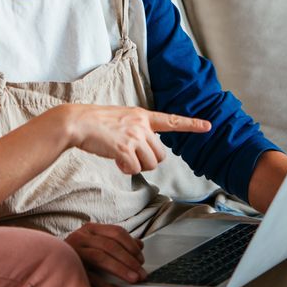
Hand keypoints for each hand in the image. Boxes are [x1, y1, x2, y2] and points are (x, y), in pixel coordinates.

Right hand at [59, 105, 210, 174]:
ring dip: (137, 167)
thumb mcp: (122, 120)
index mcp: (142, 116)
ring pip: (150, 164)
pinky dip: (126, 170)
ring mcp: (134, 137)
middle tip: (132, 158)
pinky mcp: (124, 149)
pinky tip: (116, 162)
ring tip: (122, 159)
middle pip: (160, 155)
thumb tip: (142, 151)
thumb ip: (136, 131)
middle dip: (148, 161)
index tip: (208, 126)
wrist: (78, 122)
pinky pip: (135, 169)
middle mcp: (141, 125)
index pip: (171, 120)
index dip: (191, 124)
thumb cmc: (96, 123)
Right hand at [65, 223, 146, 286]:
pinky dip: (105, 286)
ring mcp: (73, 251)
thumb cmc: (77, 254)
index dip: (131, 246)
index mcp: (90, 229)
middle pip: (110, 246)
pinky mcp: (68, 268)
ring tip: (133, 280)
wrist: (48, 263)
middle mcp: (80, 237)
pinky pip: (89, 277)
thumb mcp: (97, 243)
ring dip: (121, 270)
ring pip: (101, 257)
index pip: (116, 232)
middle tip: (142, 274)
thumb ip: (117, 243)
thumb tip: (139, 244)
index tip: (141, 259)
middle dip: (130, 261)